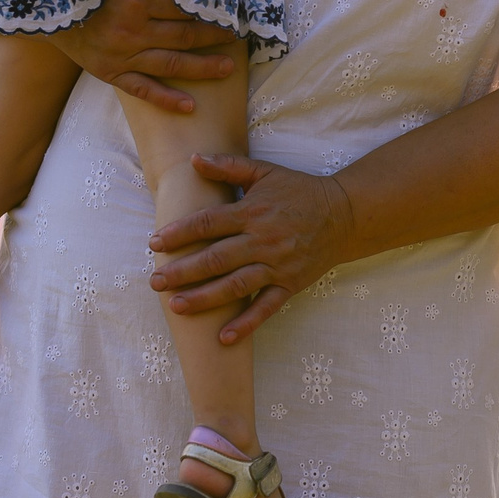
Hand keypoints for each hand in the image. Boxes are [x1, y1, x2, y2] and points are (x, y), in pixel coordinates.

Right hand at [55, 0, 238, 113]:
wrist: (50, 12)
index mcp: (138, 1)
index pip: (185, 8)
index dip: (211, 10)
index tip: (232, 12)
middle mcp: (133, 31)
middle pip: (184, 36)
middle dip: (214, 37)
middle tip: (239, 38)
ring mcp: (122, 56)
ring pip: (171, 64)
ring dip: (202, 68)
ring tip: (228, 68)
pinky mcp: (111, 74)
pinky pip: (143, 90)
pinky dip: (167, 99)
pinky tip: (190, 106)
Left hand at [149, 154, 351, 342]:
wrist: (345, 214)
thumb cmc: (299, 191)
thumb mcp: (265, 172)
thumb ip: (228, 166)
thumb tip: (193, 159)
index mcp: (253, 212)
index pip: (209, 223)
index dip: (180, 233)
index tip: (154, 243)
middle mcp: (263, 240)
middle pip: (216, 258)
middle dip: (182, 271)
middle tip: (155, 281)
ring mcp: (278, 265)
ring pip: (236, 285)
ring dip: (204, 298)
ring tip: (176, 306)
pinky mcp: (291, 284)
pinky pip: (266, 307)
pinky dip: (246, 323)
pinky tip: (223, 338)